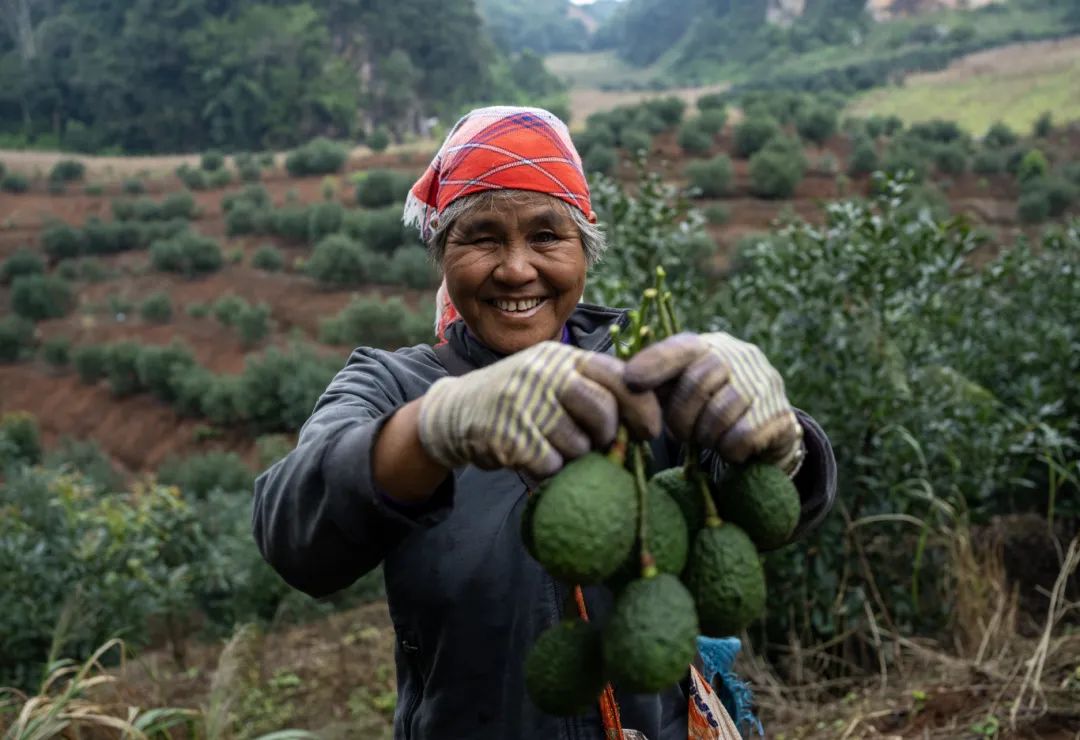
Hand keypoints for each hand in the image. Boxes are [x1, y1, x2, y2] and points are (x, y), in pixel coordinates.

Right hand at [418, 342, 660, 478]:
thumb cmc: (519, 399)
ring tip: (552, 445)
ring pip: (578, 444)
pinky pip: (551, 466)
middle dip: (606, 435)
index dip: (642, 407)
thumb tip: (645, 421)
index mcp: (561, 357)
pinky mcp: (510, 438)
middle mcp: (544, 374)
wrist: (456, 411)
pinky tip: (532, 457)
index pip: (618, 376)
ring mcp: (524, 404)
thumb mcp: (552, 378)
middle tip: (595, 443)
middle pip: (602, 411)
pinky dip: (548, 469)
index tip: (649, 430)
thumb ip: (592, 389)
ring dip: (572, 455)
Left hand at [624, 332, 802, 473]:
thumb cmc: (709, 409)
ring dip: (706, 436)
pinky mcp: (780, 413)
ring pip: (720, 413)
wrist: (765, 433)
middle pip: (697, 382)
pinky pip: (742, 437)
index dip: (654, 363)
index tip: (631, 381)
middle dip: (681, 416)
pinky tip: (731, 448)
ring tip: (708, 439)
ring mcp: (764, 382)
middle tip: (680, 434)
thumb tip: (623, 383)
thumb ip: (656, 385)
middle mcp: (739, 356)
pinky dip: (729, 450)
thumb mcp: (682, 392)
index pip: (680, 348)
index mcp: (709, 346)